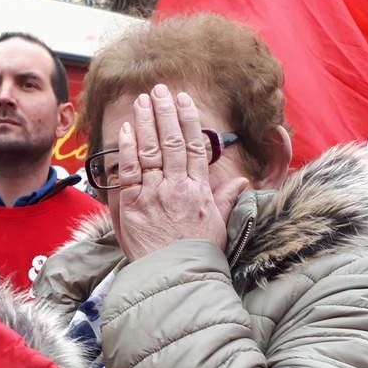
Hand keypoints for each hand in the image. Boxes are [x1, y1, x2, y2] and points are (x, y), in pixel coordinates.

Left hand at [116, 84, 249, 261]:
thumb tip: (242, 181)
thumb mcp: (219, 225)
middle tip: (160, 90)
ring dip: (145, 122)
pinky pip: (129, 169)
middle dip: (165, 112)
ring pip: (150, 149)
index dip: (188, 120)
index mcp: (199, 189)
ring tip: (142, 100)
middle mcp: (177, 186)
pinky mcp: (132, 203)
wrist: (175, 277)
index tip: (184, 101)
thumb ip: (226, 199)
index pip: (194, 146)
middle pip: (172, 141)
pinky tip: (126, 130)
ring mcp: (154, 193)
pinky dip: (127, 148)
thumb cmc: (197, 255)